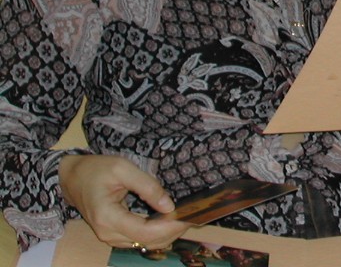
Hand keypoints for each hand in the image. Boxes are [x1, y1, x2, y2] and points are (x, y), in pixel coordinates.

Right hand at [59, 154, 188, 249]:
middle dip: (173, 231)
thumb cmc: (96, 170)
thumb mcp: (123, 169)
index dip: (169, 227)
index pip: (145, 232)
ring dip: (167, 233)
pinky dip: (157, 233)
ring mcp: (110, 237)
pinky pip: (140, 239)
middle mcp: (108, 234)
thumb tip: (169, 205)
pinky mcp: (115, 235)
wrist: (72, 178)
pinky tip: (170, 220)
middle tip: (194, 214)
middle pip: (148, 241)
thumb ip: (147, 186)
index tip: (188, 215)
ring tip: (185, 216)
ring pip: (145, 244)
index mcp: (108, 217)